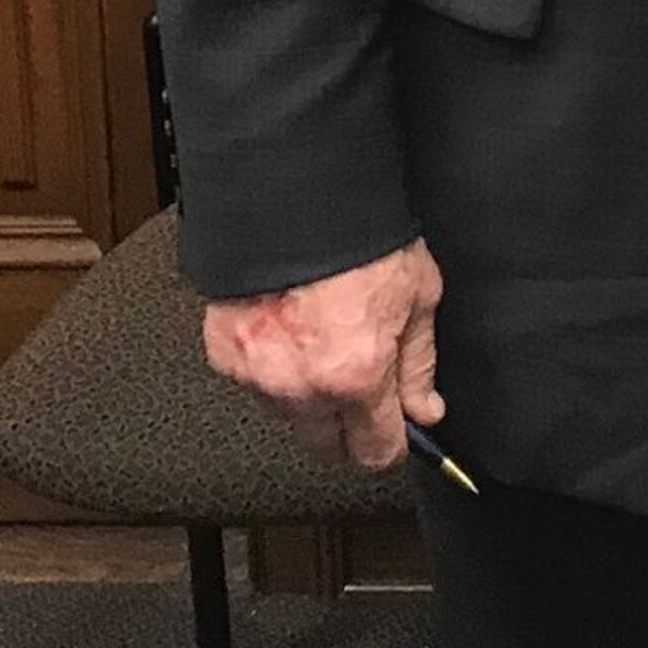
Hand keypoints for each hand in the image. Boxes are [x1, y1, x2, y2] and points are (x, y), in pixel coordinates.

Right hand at [202, 237, 444, 470]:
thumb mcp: (419, 295)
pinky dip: (274, 368)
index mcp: (354, 375)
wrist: (298, 194)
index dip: (392, 445)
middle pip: (326, 448)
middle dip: (349, 428)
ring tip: (325, 343)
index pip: (373, 452)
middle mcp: (299, 385)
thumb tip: (424, 411)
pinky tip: (291, 329)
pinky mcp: (223, 354)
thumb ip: (419, 364)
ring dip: (309, 398)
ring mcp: (255, 373)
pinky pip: (254, 384)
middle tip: (363, 388)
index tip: (397, 434)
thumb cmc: (362, 235)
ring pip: (288, 417)